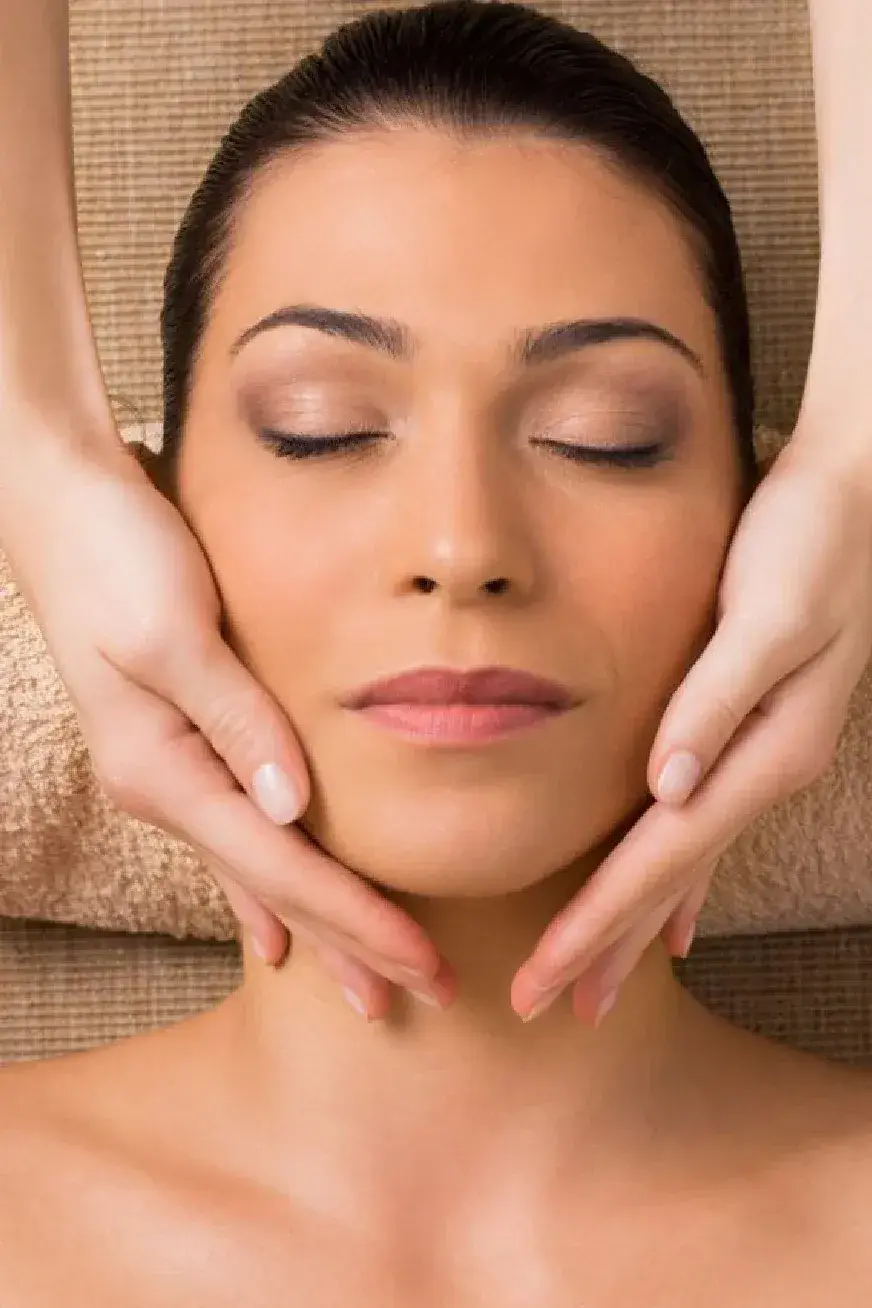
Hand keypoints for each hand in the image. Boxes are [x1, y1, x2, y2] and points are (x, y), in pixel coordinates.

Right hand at [0, 424, 451, 1016]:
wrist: (64, 503)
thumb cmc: (117, 553)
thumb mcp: (176, 632)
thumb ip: (239, 722)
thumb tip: (295, 809)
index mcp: (166, 771)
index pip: (281, 869)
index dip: (354, 921)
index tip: (421, 965)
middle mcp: (165, 787)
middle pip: (272, 889)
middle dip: (347, 946)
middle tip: (420, 998)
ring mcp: (168, 771)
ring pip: (259, 871)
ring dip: (317, 927)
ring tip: (364, 984)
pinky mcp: (180, 745)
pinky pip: (236, 837)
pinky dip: (269, 887)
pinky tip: (276, 931)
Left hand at [510, 435, 871, 1023]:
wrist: (857, 494)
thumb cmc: (809, 541)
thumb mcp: (770, 612)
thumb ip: (717, 698)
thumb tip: (666, 786)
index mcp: (766, 751)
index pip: (664, 857)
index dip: (602, 923)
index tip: (548, 981)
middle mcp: (766, 768)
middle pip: (670, 879)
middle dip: (607, 947)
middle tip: (545, 1010)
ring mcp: (765, 757)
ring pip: (684, 862)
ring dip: (635, 926)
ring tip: (595, 985)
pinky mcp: (752, 733)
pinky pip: (706, 828)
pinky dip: (680, 881)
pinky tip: (669, 921)